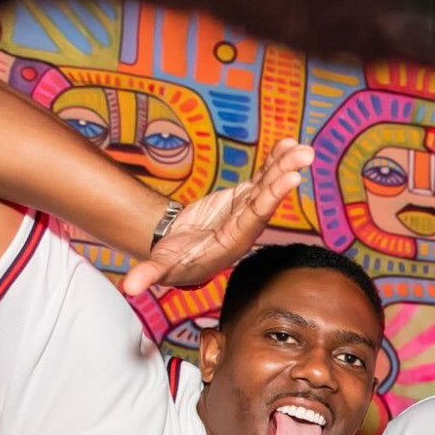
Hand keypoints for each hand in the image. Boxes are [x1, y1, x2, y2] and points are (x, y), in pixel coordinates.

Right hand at [120, 138, 314, 296]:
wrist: (183, 253)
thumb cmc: (174, 262)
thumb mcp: (161, 267)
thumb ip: (149, 274)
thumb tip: (128, 288)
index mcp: (232, 242)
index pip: (255, 218)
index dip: (272, 198)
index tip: (292, 179)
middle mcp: (246, 226)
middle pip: (268, 198)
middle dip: (285, 176)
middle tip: (306, 155)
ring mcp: (246, 211)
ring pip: (268, 186)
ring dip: (284, 165)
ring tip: (303, 147)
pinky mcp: (242, 199)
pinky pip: (262, 179)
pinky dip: (274, 162)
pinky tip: (289, 146)